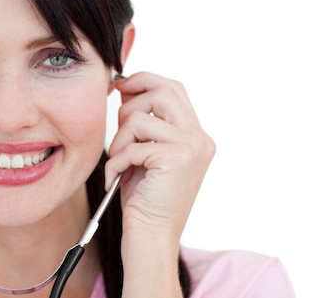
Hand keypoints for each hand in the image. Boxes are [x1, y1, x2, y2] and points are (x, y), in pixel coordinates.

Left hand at [106, 72, 214, 240]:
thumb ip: (143, 122)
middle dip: (131, 102)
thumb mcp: (145, 151)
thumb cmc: (143, 197)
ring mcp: (192, 147)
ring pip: (139, 117)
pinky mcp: (177, 158)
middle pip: (163, 91)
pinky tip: (116, 178)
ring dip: (119, 140)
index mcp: (195, 135)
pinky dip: (116, 161)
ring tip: (119, 162)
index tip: (121, 85)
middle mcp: (200, 138)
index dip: (145, 80)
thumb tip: (125, 88)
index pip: (173, 88)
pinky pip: (132, 145)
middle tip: (118, 127)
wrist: (150, 236)